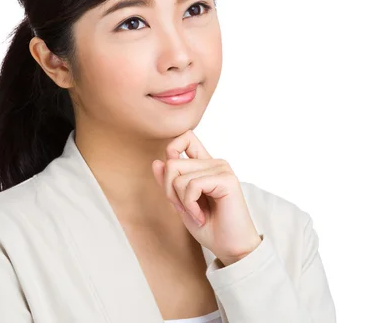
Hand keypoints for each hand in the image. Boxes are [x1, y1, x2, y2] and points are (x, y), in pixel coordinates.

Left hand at [151, 130, 262, 265]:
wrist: (231, 249)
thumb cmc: (210, 228)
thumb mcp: (181, 204)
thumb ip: (169, 184)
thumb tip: (156, 162)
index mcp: (205, 165)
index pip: (185, 138)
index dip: (171, 152)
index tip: (174, 183)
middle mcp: (214, 162)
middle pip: (172, 162)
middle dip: (169, 191)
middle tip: (185, 209)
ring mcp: (221, 169)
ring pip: (178, 176)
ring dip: (181, 202)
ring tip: (197, 214)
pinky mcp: (226, 179)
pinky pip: (191, 186)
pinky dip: (190, 205)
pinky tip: (201, 217)